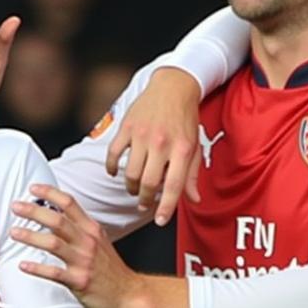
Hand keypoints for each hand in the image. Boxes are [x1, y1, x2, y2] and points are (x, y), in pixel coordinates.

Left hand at [10, 184, 146, 307]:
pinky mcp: (79, 281)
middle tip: (16, 206)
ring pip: (53, 243)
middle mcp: (87, 242)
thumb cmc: (111, 269)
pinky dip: (37, 268)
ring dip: (31, 236)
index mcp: (91, 229)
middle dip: (34, 211)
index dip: (49, 193)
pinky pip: (54, 273)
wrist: (130, 294)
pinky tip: (23, 265)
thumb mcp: (99, 241)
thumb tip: (54, 216)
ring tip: (14, 232)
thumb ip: (78, 227)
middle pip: (57, 220)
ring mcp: (83, 261)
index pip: (69, 203)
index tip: (33, 188)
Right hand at [105, 67, 202, 224]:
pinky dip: (111, 167)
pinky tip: (115, 172)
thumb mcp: (195, 146)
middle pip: (149, 184)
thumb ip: (193, 175)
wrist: (173, 86)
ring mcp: (142, 135)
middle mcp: (162, 143)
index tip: (159, 221)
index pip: (173, 186)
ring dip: (132, 187)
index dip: (166, 208)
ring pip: (131, 173)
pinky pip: (113, 154)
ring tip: (136, 189)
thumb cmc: (186, 120)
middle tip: (145, 204)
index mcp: (183, 149)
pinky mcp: (127, 127)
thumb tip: (195, 200)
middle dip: (146, 200)